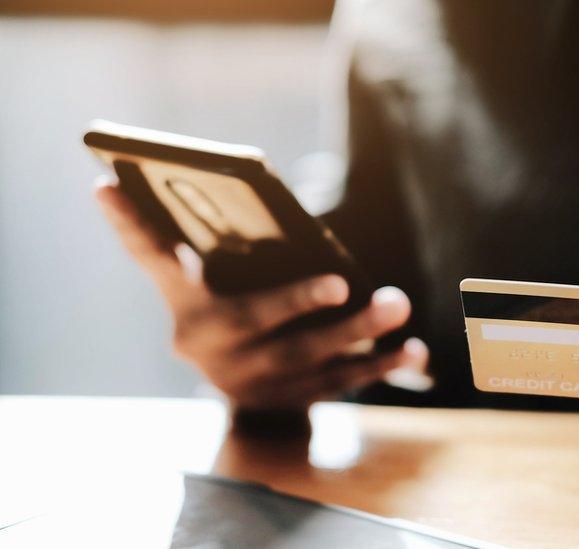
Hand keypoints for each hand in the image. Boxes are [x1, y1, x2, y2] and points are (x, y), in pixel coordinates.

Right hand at [94, 177, 430, 410]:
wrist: (244, 390)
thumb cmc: (234, 308)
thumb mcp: (209, 277)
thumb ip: (196, 239)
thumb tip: (153, 187)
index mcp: (185, 307)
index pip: (153, 257)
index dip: (131, 226)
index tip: (108, 185)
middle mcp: (209, 350)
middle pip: (255, 323)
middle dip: (300, 303)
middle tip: (344, 281)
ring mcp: (251, 381)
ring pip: (307, 358)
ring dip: (357, 333)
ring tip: (397, 305)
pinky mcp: (291, 400)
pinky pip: (339, 383)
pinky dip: (379, 367)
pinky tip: (413, 351)